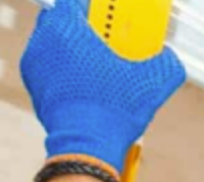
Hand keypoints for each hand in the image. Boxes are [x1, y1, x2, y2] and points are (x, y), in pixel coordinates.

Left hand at [21, 0, 185, 171]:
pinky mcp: (34, 86)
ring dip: (74, 48)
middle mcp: (44, 42)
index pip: (75, 2)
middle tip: (106, 39)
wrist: (87, 145)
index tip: (109, 16)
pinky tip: (88, 83)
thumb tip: (168, 57)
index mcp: (67, 29)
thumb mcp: (152, 83)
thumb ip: (166, 62)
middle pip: (62, 19)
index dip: (95, 7)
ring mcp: (34, 65)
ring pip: (54, 43)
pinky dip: (66, 69)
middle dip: (83, 26)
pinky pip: (50, 66)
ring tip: (98, 64)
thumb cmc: (111, 110)